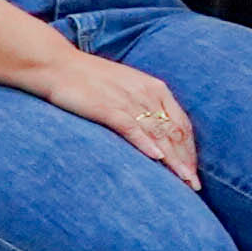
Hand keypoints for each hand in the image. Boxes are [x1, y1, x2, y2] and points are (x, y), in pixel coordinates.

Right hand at [35, 47, 201, 189]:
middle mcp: (147, 95)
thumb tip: (159, 134)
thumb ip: (146, 107)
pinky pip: (131, 127)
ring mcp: (128, 101)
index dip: (190, 150)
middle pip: (174, 133)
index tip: (194, 172)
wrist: (57, 65)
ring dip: (172, 159)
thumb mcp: (128, 88)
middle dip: (186, 161)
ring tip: (184, 181)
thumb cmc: (92, 79)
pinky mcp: (107, 108)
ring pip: (158, 133)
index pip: (182, 125)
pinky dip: (145, 143)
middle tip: (194, 185)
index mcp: (156, 89)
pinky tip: (156, 158)